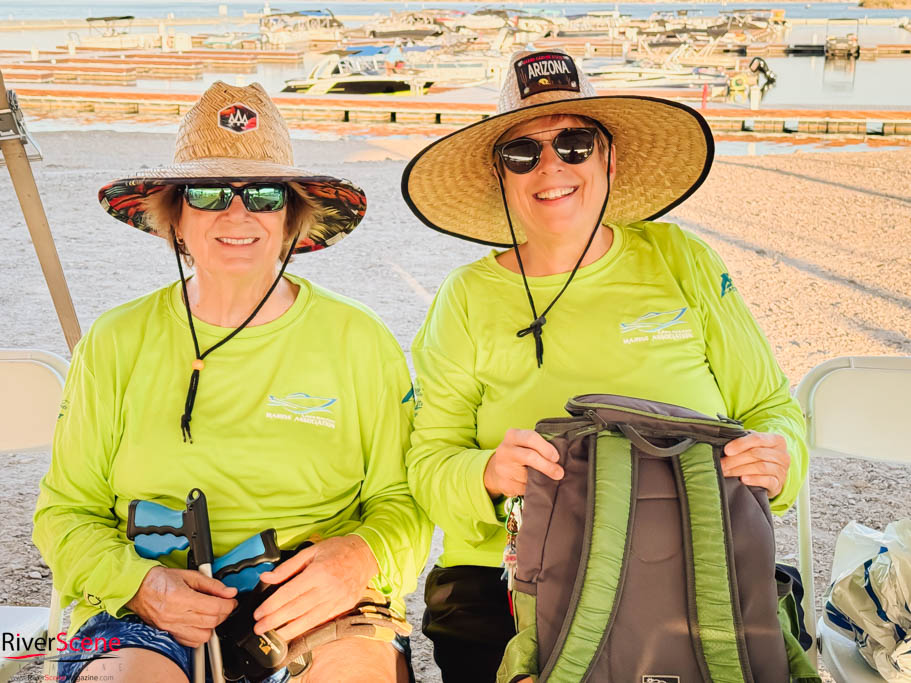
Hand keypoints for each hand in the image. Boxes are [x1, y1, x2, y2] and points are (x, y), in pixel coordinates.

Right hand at [126, 566, 236, 647]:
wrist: (136, 587)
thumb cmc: (158, 579)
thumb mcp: (188, 574)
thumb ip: (211, 584)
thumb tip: (229, 592)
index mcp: (181, 597)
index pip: (214, 607)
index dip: (228, 604)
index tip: (231, 600)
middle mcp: (175, 615)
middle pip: (211, 622)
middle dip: (224, 613)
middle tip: (225, 605)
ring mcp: (171, 626)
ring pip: (203, 636)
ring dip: (213, 626)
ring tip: (212, 614)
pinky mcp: (168, 633)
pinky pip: (190, 642)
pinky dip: (200, 635)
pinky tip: (200, 623)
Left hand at [253, 535, 378, 640]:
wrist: (365, 555)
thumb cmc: (337, 550)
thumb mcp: (310, 551)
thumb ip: (287, 567)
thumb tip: (265, 577)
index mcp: (318, 572)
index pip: (289, 593)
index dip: (271, 605)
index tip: (258, 613)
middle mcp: (327, 588)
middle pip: (296, 609)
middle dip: (274, 621)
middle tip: (258, 628)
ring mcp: (336, 600)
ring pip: (308, 620)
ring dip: (287, 630)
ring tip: (272, 636)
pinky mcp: (342, 608)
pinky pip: (320, 621)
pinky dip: (305, 629)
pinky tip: (293, 633)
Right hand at [483, 428, 563, 498]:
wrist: (496, 468)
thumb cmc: (519, 452)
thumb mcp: (525, 443)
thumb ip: (539, 446)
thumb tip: (561, 459)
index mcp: (512, 436)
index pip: (530, 438)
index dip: (546, 448)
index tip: (556, 457)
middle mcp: (505, 450)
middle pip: (530, 457)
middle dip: (548, 466)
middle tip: (560, 473)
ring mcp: (502, 468)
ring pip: (528, 476)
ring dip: (541, 479)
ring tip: (545, 479)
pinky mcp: (504, 483)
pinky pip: (524, 488)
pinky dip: (533, 488)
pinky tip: (534, 485)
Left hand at [721, 430, 789, 496]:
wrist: (770, 477)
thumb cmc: (759, 457)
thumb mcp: (753, 445)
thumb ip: (743, 440)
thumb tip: (724, 441)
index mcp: (776, 440)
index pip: (757, 438)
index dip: (740, 444)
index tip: (726, 450)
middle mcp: (782, 454)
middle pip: (756, 454)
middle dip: (735, 459)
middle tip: (721, 464)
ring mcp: (782, 470)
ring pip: (760, 467)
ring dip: (740, 469)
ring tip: (727, 472)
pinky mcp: (779, 484)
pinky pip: (767, 481)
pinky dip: (754, 479)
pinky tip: (743, 479)